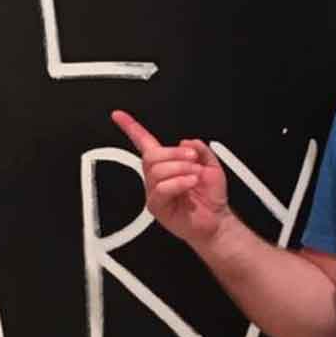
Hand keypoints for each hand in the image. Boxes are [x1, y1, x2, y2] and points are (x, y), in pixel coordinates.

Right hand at [110, 110, 229, 245]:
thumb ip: (200, 149)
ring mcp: (155, 191)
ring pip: (156, 170)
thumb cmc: (211, 197)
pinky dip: (179, 182)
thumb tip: (186, 142)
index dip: (130, 127)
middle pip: (151, 155)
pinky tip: (190, 182)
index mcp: (167, 163)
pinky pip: (161, 188)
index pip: (144, 141)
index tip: (118, 115)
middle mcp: (157, 176)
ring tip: (194, 175)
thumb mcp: (212, 165)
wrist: (216, 221)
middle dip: (175, 153)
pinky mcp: (157, 206)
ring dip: (180, 168)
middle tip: (193, 159)